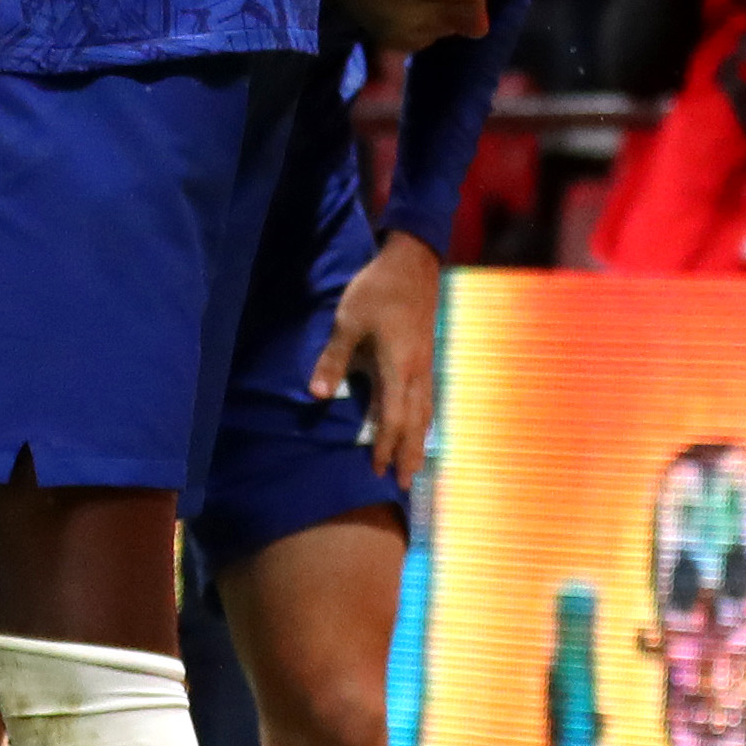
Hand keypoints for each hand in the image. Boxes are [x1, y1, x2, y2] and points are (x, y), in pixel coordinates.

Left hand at [315, 229, 445, 483]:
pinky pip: (428, 397)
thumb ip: (333, 359)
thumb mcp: (347, 322)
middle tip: (405, 484)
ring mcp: (426, 363)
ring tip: (416, 465)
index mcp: (398, 366)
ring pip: (426, 411)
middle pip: (416, 422)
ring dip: (420, 441)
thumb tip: (316, 395)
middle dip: (409, 454)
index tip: (377, 470)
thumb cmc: (377, 290)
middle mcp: (417, 371)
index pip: (392, 417)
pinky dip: (425, 420)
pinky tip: (422, 426)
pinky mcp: (427, 355)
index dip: (385, 445)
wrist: (413, 261)